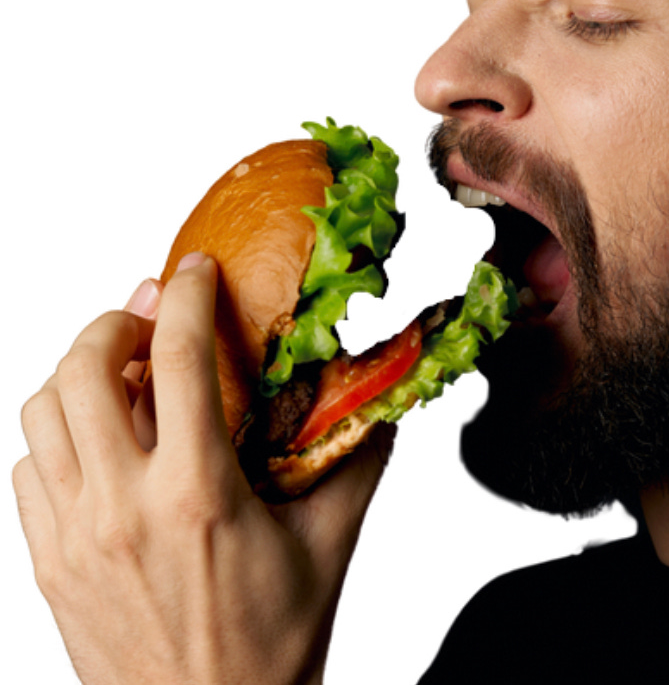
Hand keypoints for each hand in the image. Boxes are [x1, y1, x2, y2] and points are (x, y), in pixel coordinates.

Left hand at [13, 254, 392, 684]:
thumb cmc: (272, 646)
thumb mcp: (330, 544)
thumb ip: (359, 462)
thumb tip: (384, 399)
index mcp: (198, 495)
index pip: (181, 360)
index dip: (189, 297)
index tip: (197, 271)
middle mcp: (122, 508)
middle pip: (84, 371)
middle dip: (116, 322)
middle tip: (151, 316)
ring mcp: (73, 537)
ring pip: (41, 414)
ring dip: (78, 374)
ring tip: (122, 373)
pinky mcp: (47, 564)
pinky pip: (28, 470)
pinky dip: (56, 435)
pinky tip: (99, 442)